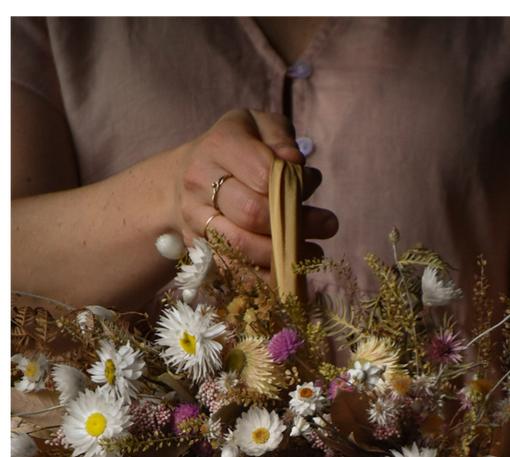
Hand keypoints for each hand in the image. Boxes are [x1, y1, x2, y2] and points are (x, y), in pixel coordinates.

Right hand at [175, 109, 338, 269]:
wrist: (180, 177)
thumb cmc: (234, 148)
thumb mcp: (258, 126)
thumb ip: (280, 139)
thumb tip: (295, 165)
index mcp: (219, 145)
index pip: (262, 172)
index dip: (293, 183)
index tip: (312, 183)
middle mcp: (199, 182)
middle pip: (252, 213)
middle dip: (296, 223)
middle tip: (328, 224)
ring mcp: (194, 218)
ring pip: (240, 246)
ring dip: (283, 254)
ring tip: (313, 251)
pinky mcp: (197, 247)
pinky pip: (230, 270)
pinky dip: (263, 278)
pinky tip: (287, 272)